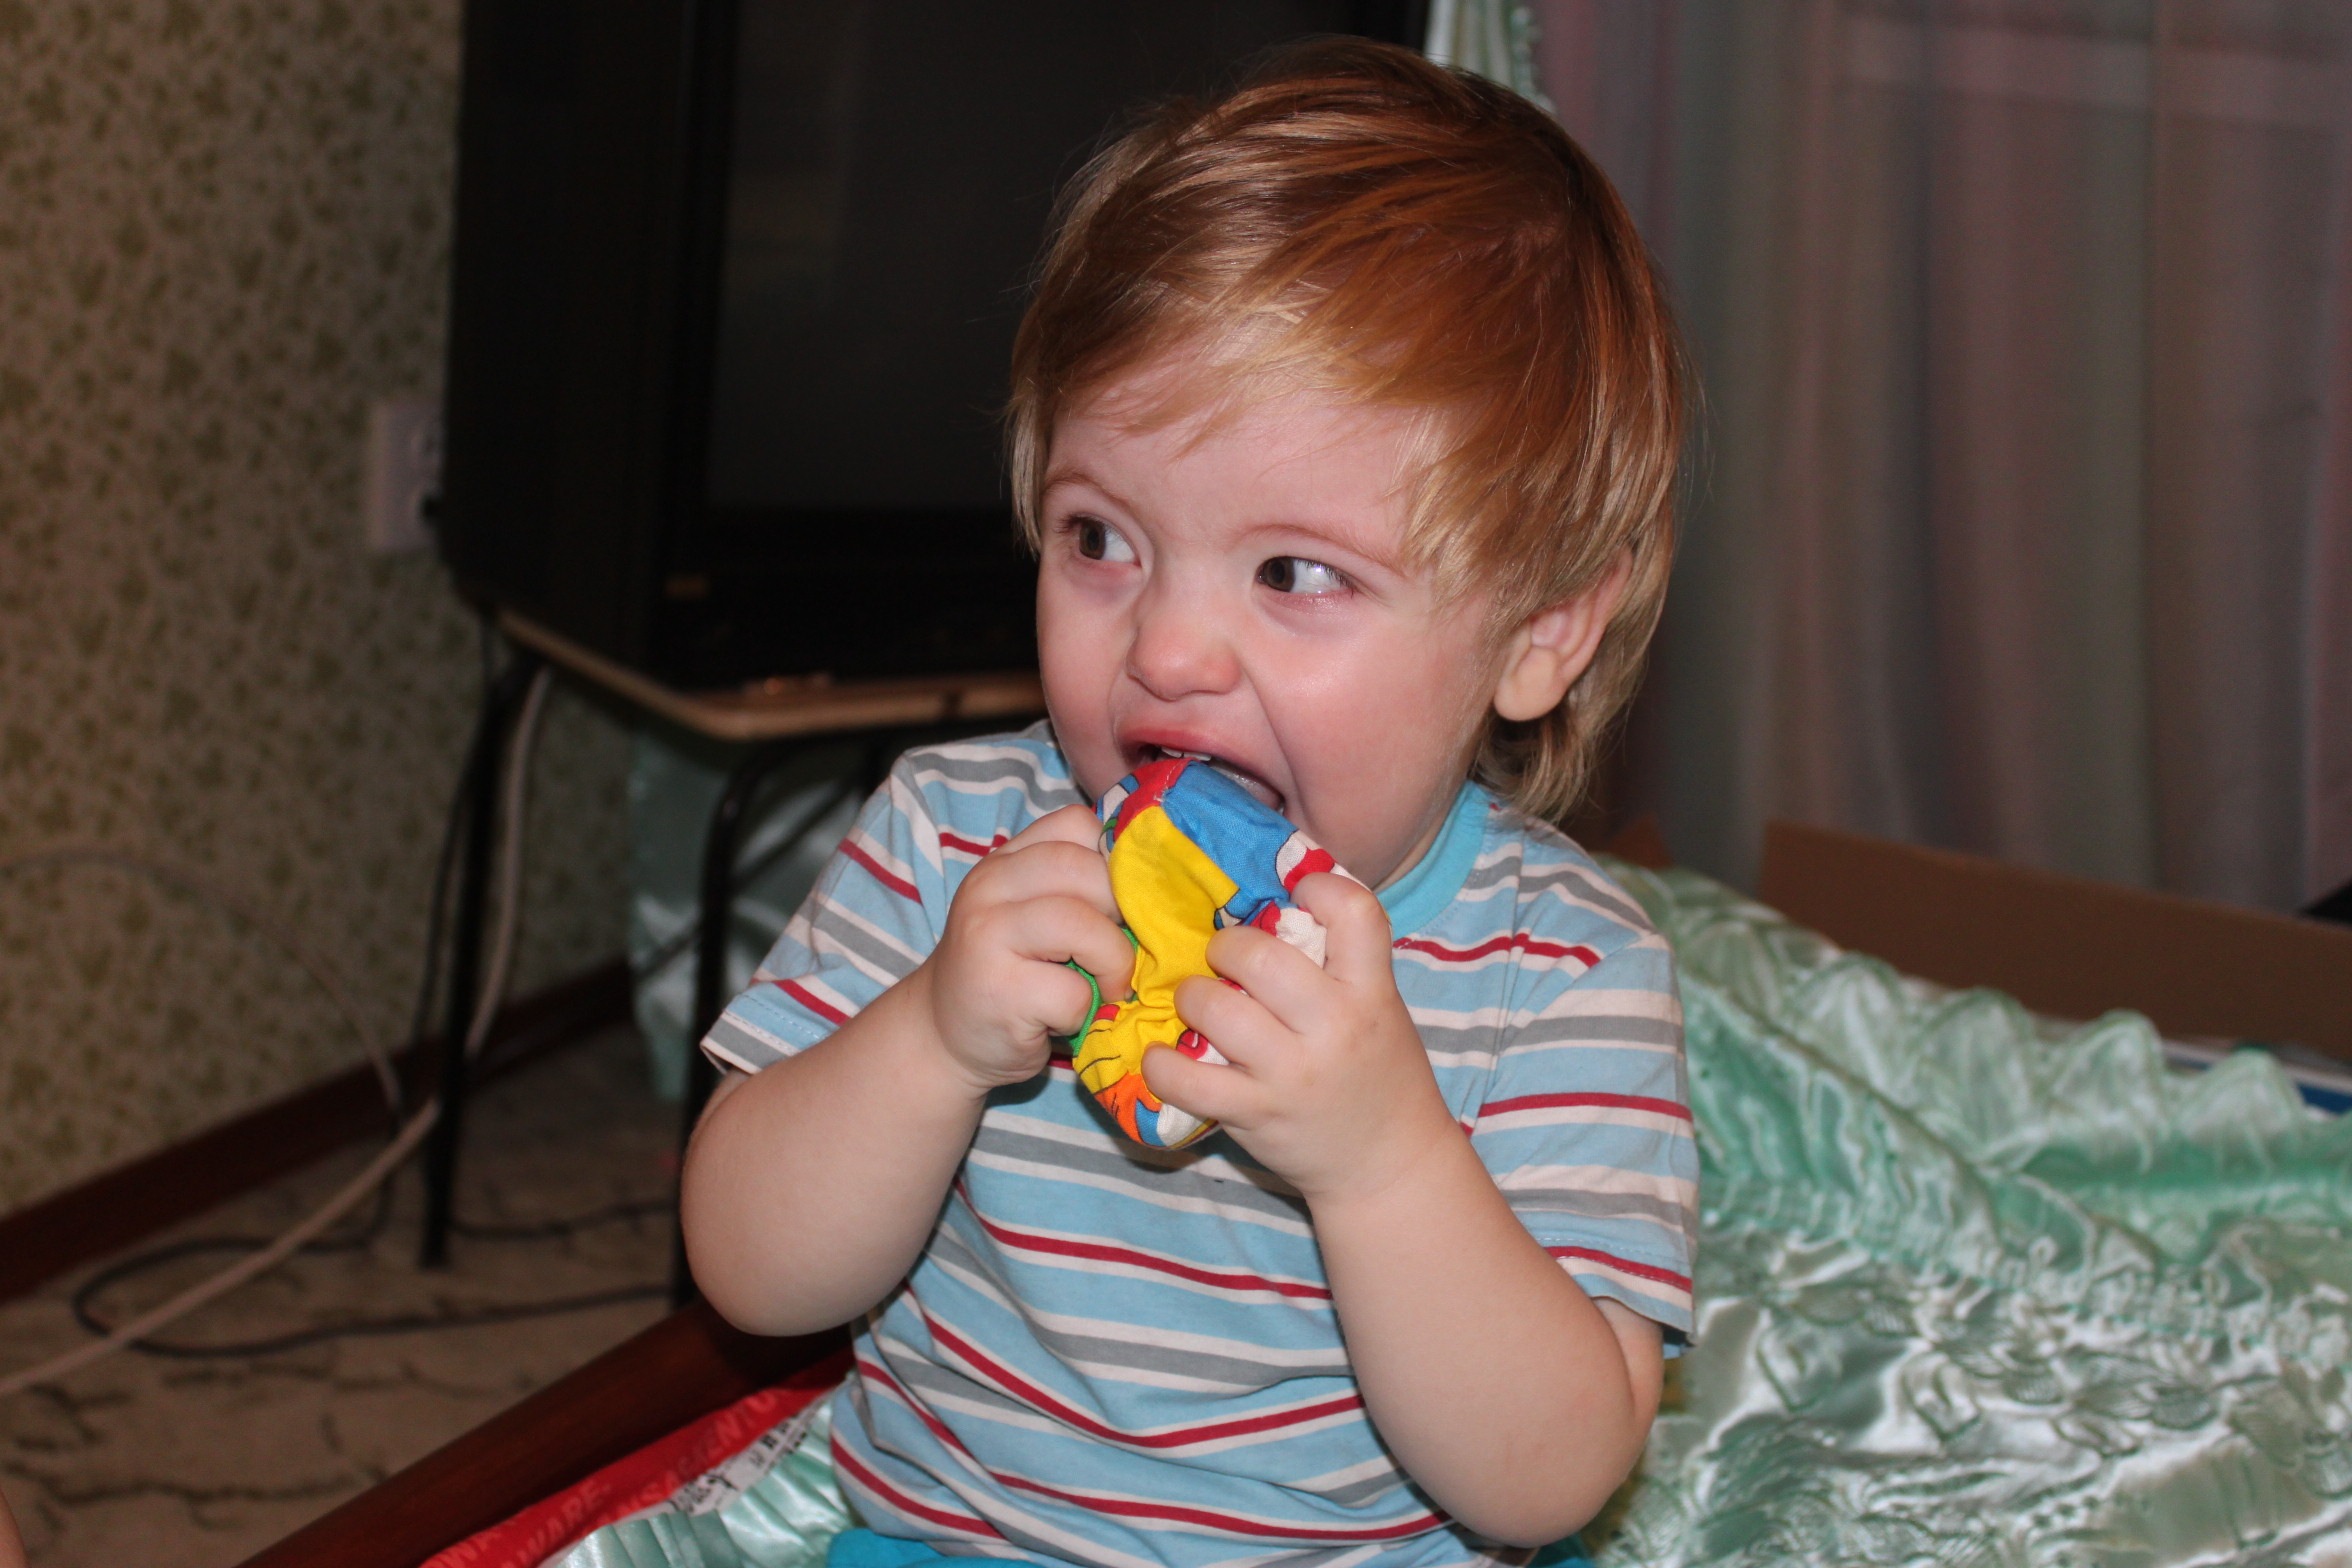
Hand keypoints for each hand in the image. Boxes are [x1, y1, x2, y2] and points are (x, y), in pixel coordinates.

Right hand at [917, 804, 1133, 1095]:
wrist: (944, 1038)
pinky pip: (1072, 991)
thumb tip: (1158, 883)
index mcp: (1006, 861)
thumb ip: (1077, 888)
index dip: (1116, 860)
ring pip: (1082, 925)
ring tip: (1106, 986)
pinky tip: (1065, 1018)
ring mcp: (987, 936)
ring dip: (1113, 962)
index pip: (1076, 824)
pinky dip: (1084, 1010)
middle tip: (1121, 949)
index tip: (1124, 901)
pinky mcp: (998, 991)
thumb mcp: (1033, 916)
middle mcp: (990, 887)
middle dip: (1123, 914)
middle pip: (1086, 871)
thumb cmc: (1010, 975)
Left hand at [1145, 873, 1455, 1199]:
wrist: (1389, 1164)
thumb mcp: (1379, 1007)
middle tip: (1223, 959)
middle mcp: (1336, 1027)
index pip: (1355, 912)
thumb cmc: (1377, 1071)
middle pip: (1260, 956)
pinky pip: (1187, 1080)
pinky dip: (1161, 1063)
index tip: (1296, 894)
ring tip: (1196, 1003)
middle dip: (1226, 947)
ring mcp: (1292, 1073)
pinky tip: (1163, 1055)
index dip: (1319, 887)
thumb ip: (1338, 962)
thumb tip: (1269, 901)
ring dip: (1191, 997)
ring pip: (1216, 1008)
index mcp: (1372, 991)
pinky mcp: (1255, 1113)